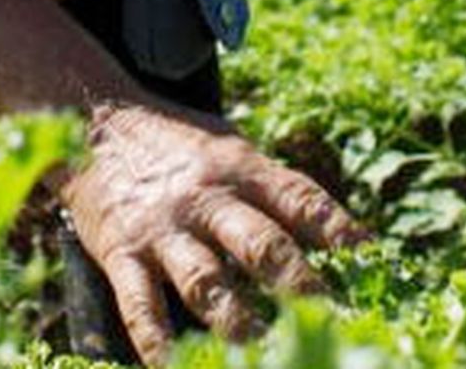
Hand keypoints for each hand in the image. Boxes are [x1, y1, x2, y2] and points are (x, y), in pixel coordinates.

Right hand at [57, 101, 366, 365]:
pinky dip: (155, 341)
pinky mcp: (122, 252)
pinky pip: (140, 304)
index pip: (297, 197)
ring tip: (263, 350)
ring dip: (236, 320)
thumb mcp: (230, 147)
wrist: (95, 121)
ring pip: (205, 281)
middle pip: (258, 243)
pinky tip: (170, 367)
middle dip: (298, 284)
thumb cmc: (179, 143)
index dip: (334, 225)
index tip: (370, 256)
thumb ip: (274, 188)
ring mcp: (163, 228)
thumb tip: (339, 235)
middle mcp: (205, 197)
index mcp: (239, 167)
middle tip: (333, 318)